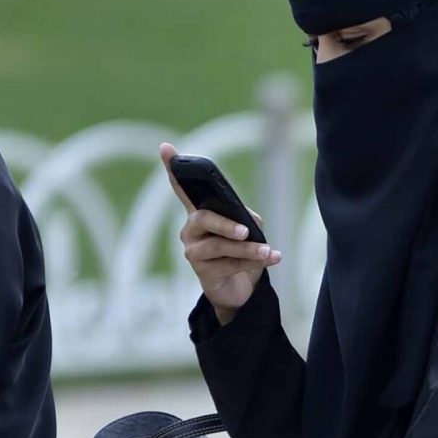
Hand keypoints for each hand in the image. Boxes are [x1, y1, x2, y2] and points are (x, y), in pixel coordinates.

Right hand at [159, 142, 281, 324]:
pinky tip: (272, 257)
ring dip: (247, 249)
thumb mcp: (248, 230)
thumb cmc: (241, 252)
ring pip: (219, 246)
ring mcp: (193, 252)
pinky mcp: (202, 273)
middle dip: (225, 224)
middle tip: (245, 231)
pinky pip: (228, 265)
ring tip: (267, 250)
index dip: (173, 169)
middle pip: (202, 218)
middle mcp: (191, 231)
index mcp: (200, 213)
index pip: (183, 189)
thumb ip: (247, 219)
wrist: (240, 289)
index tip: (165, 147)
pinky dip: (253, 262)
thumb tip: (247, 224)